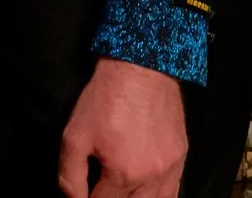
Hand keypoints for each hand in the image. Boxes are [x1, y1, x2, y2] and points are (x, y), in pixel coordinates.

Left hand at [58, 59, 184, 197]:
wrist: (140, 67)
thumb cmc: (105, 98)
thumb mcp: (74, 136)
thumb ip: (70, 176)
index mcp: (123, 174)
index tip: (85, 194)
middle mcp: (151, 177)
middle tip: (102, 190)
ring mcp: (171, 167)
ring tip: (122, 192)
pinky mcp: (181, 155)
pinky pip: (174, 190)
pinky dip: (160, 197)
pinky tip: (147, 194)